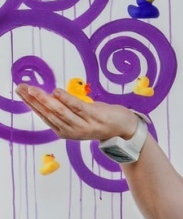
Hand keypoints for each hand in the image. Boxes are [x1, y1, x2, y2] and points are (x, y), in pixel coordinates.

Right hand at [15, 84, 137, 140]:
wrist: (125, 127)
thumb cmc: (102, 118)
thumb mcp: (80, 116)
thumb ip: (65, 109)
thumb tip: (49, 96)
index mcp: (65, 131)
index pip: (44, 116)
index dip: (31, 103)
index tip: (20, 91)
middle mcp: (72, 130)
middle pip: (48, 114)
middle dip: (33, 100)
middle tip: (21, 88)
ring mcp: (84, 125)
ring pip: (60, 111)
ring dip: (44, 99)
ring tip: (33, 89)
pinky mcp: (95, 117)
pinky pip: (78, 108)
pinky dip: (66, 100)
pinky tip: (56, 92)